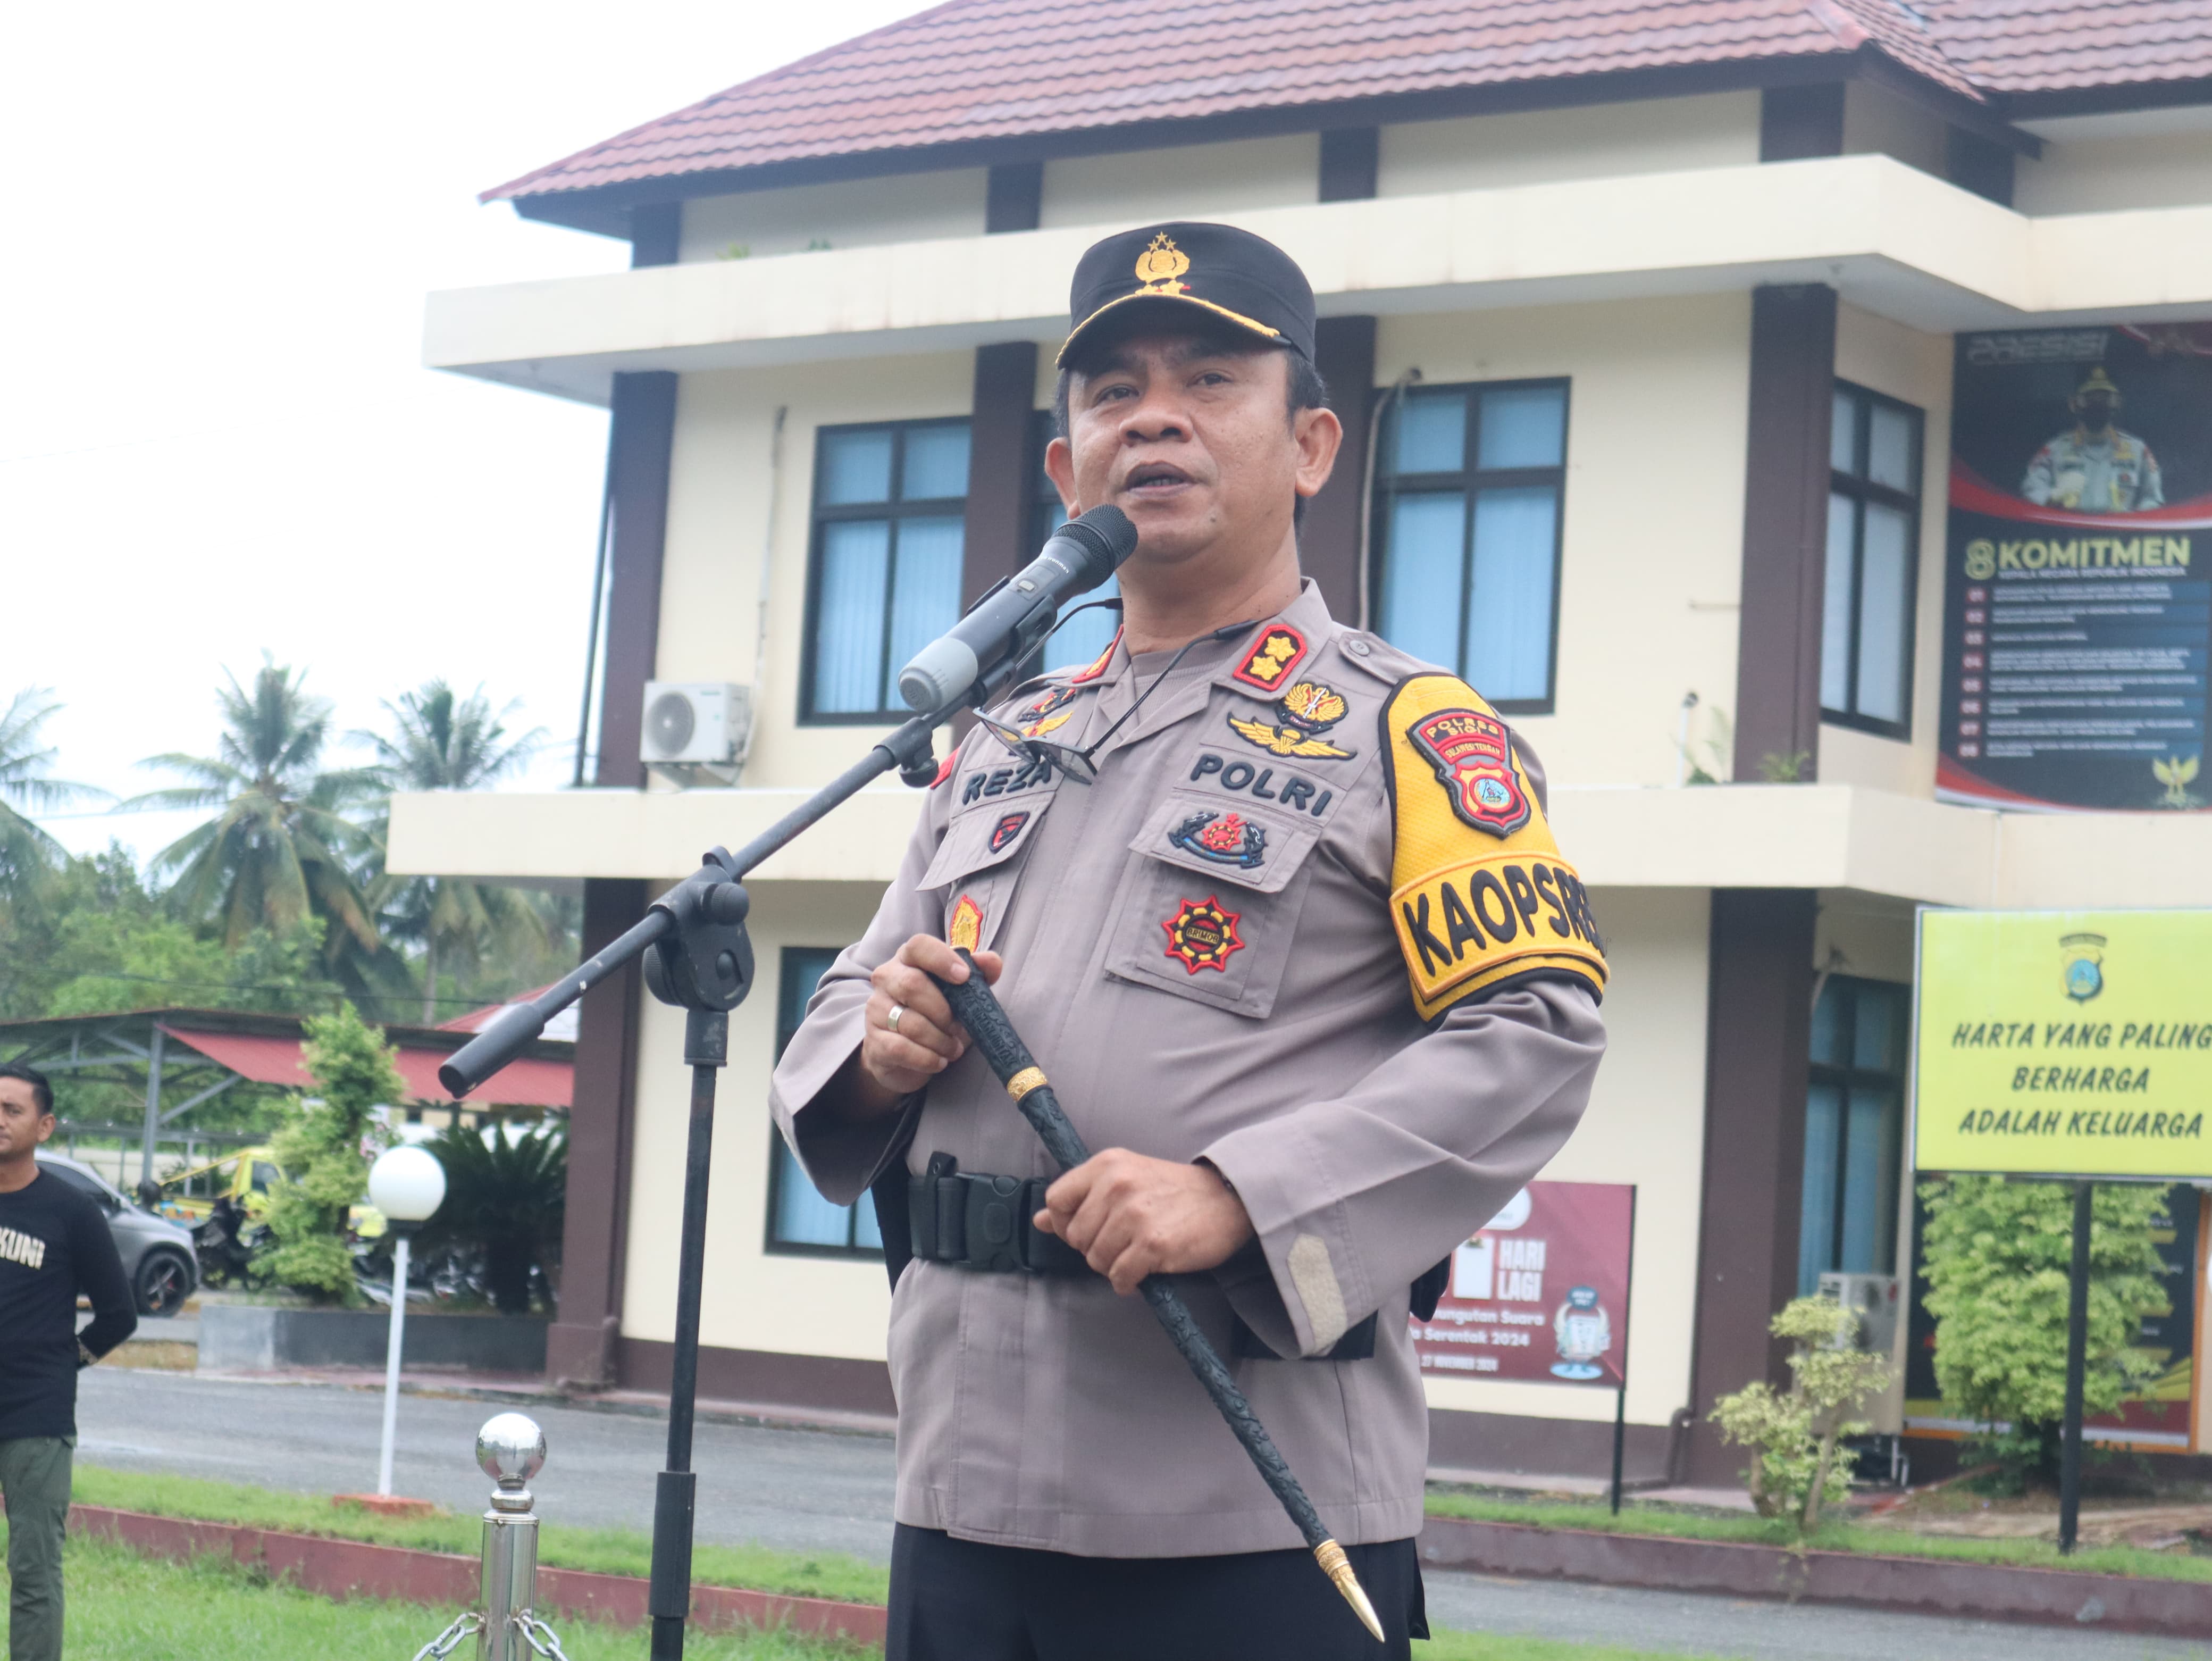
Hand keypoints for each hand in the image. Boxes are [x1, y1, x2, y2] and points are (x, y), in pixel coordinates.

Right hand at [853, 935, 1005, 1106]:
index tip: (964, 977)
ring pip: (910, 1022)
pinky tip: (939, 1061)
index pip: (919, 945)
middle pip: (912, 984)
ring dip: (940, 1040)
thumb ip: (978, 975)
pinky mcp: (873, 1041)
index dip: (942, 959)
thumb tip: (993, 962)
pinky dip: (927, 1058)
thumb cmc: (936, 1015)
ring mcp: (875, 1009)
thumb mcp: (960, 994)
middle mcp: (886, 978)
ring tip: (953, 1049)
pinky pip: (902, 1049)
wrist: (902, 1056)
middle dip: (944, 1011)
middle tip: (959, 1028)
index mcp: (908, 959)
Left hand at [1034, 1149, 1253, 1294]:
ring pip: (1095, 1259)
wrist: (1227, 1198)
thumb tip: (1038, 1220)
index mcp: (1107, 1165)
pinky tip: (1142, 1271)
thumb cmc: (1173, 1190)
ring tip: (1135, 1253)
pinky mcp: (1153, 1245)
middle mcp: (1116, 1186)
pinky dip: (1127, 1281)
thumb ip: (1082, 1197)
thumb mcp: (1125, 1177)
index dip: (1064, 1223)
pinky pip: (1119, 1277)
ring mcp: (1134, 1216)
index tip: (1087, 1229)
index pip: (1056, 1200)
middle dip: (1093, 1248)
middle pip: (1075, 1237)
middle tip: (1122, 1242)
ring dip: (1112, 1265)